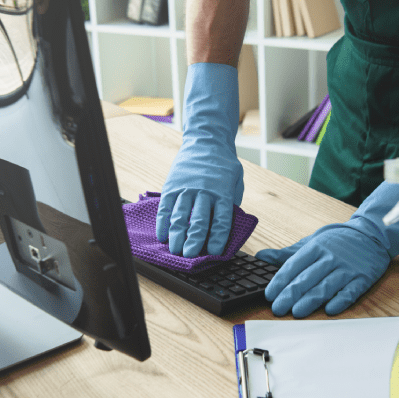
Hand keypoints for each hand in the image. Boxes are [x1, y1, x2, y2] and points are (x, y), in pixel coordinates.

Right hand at [157, 63, 243, 257]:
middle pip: (199, 220)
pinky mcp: (172, 186)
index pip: (221, 220)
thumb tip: (226, 228)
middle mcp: (204, 192)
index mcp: (223, 193)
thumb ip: (231, 203)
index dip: (217, 238)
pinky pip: (166, 207)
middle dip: (194, 240)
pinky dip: (163, 222)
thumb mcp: (235, 182)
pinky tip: (162, 235)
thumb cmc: (223, 165)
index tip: (214, 253)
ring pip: (180, 215)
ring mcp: (186, 188)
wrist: (206, 141)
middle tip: (189, 256)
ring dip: (176, 235)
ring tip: (174, 250)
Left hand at [255, 182, 398, 317]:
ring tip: (297, 312)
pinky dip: (340, 300)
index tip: (269, 294)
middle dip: (290, 295)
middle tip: (278, 308)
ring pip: (326, 286)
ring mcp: (347, 268)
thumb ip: (287, 253)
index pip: (294, 265)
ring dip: (311, 300)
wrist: (372, 235)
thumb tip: (261, 256)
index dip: (280, 281)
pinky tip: (330, 310)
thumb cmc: (337, 241)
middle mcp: (330, 258)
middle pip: (307, 278)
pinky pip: (350, 291)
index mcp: (315, 248)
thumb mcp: (311, 242)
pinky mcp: (362, 278)